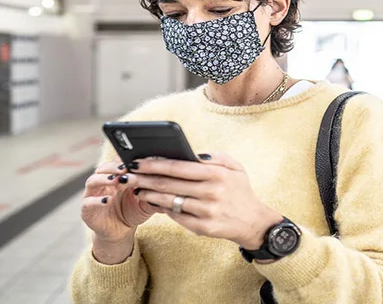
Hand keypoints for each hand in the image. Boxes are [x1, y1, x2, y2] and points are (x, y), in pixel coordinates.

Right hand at [80, 159, 156, 242]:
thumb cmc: (133, 212)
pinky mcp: (86, 209)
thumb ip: (154, 193)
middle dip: (115, 166)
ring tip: (116, 180)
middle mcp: (102, 182)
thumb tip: (170, 185)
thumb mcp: (146, 202)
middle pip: (104, 167)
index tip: (136, 160)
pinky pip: (88, 202)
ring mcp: (92, 194)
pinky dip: (97, 200)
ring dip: (105, 179)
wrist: (120, 232)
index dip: (125, 160)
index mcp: (116, 176)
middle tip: (126, 167)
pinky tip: (107, 200)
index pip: (118, 162)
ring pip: (93, 180)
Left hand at [128, 153, 283, 249]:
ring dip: (149, 194)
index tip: (138, 160)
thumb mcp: (234, 167)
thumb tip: (190, 154)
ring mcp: (206, 211)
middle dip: (145, 178)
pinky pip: (177, 217)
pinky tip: (152, 202)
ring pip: (169, 201)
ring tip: (137, 188)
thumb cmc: (239, 190)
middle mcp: (211, 192)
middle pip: (169, 184)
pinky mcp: (203, 228)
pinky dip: (162, 208)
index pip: (179, 166)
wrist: (253, 222)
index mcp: (216, 174)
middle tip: (129, 174)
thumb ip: (214, 157)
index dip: (155, 163)